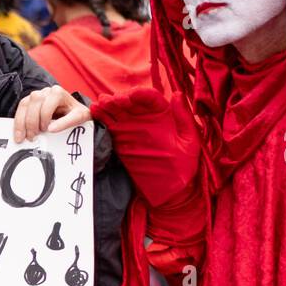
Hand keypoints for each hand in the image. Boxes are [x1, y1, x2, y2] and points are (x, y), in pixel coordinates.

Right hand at [13, 86, 89, 143]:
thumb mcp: (78, 117)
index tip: (47, 129)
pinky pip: (20, 108)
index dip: (45, 117)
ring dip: (22, 122)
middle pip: (34, 101)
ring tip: (23, 136)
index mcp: (58, 93)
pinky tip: (19, 132)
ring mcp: (37, 95)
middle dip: (32, 121)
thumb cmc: (75, 112)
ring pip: (24, 104)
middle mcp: (46, 92)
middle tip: (33, 136)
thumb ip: (66, 122)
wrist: (73, 111)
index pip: (47, 102)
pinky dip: (18, 121)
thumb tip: (51, 129)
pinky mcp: (30, 102)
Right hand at [90, 88, 201, 206]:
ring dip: (108, 105)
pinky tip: (95, 110)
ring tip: (99, 103)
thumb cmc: (185, 167)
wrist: (170, 190)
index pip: (150, 98)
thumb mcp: (190, 142)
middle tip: (111, 101)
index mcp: (164, 116)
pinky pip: (110, 125)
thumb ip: (184, 118)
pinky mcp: (121, 140)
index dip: (139, 94)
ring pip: (118, 111)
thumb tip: (176, 94)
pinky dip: (101, 117)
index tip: (130, 96)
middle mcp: (146, 119)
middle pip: (130, 102)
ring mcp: (132, 129)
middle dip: (120, 99)